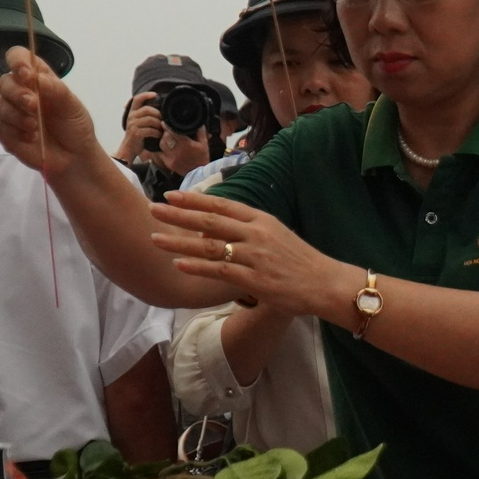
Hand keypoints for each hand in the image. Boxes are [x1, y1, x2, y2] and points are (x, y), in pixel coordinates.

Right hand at [0, 48, 98, 177]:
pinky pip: (0, 127)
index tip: (27, 75)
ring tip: (35, 127)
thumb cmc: (74, 125)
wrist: (74, 156)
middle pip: (4, 82)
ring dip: (17, 116)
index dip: (18, 61)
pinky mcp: (4, 132)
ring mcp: (8, 111)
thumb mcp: (72, 106)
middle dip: (18, 93)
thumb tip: (38, 78)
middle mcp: (18, 90)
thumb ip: (57, 90)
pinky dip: (16, 132)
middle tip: (34, 106)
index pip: (17, 57)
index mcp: (35, 77)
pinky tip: (31, 137)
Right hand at [116, 92, 164, 162]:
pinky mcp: (136, 133)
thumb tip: (159, 111)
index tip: (155, 94)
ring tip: (162, 129)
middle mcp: (131, 117)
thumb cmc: (137, 136)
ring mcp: (133, 125)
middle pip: (148, 109)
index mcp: (132, 113)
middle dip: (158, 114)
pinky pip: (150, 130)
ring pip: (150, 120)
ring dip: (159, 125)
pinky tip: (158, 135)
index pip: (137, 99)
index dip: (146, 95)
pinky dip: (156, 132)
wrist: (128, 149)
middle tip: (163, 121)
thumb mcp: (138, 123)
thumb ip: (145, 116)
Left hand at [150, 191, 347, 316]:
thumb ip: (246, 230)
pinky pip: (220, 271)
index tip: (172, 195)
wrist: (325, 283)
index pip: (222, 205)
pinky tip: (178, 264)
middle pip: (210, 221)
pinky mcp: (254, 280)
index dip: (195, 200)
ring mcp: (255, 256)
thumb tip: (212, 228)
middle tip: (153, 209)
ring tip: (155, 238)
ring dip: (179, 242)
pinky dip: (198, 267)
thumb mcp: (275, 235)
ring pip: (210, 246)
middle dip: (179, 215)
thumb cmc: (300, 261)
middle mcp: (256, 234)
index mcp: (261, 220)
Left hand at [158, 127, 211, 176]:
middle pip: (165, 137)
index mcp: (186, 144)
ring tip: (166, 138)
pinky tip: (164, 146)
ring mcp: (171, 158)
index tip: (165, 122)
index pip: (173, 132)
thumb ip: (200, 132)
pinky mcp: (168, 163)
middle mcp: (177, 151)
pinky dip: (161, 148)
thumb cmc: (202, 157)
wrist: (198, 173)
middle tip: (167, 130)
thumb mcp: (204, 144)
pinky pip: (160, 153)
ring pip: (162, 144)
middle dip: (165, 133)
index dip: (167, 126)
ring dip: (163, 140)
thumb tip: (198, 122)